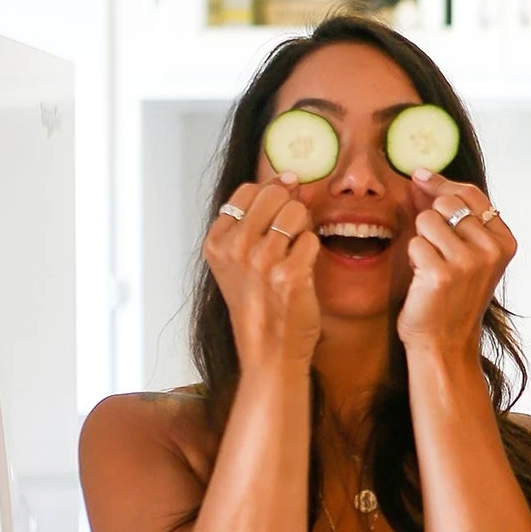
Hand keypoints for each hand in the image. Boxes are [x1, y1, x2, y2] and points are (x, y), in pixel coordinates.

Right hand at [204, 176, 321, 372]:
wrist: (269, 352)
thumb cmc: (258, 306)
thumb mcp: (238, 262)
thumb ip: (253, 221)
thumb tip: (287, 180)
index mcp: (217, 242)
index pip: (248, 190)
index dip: (272, 192)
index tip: (280, 207)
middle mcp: (235, 248)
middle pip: (274, 194)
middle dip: (290, 207)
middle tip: (289, 236)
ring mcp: (261, 260)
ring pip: (296, 212)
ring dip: (303, 229)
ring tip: (294, 254)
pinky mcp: (289, 274)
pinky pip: (312, 238)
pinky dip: (313, 252)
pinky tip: (302, 271)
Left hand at [397, 170, 516, 355]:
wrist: (444, 342)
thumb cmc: (452, 298)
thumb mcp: (466, 253)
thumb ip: (451, 215)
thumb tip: (422, 177)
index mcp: (504, 242)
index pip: (471, 194)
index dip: (442, 183)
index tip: (420, 177)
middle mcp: (491, 250)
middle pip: (447, 204)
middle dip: (432, 219)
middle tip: (436, 249)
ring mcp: (469, 261)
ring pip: (427, 220)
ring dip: (422, 240)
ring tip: (431, 266)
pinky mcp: (442, 273)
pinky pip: (414, 243)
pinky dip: (413, 259)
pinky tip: (423, 279)